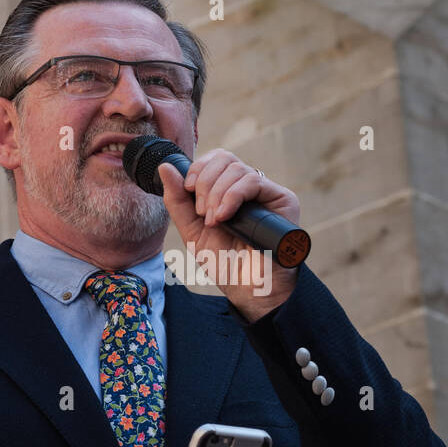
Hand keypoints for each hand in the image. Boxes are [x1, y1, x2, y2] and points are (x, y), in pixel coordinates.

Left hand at [157, 150, 299, 322]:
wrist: (247, 288)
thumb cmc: (225, 263)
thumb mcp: (192, 230)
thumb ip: (177, 200)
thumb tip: (165, 167)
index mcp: (228, 190)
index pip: (215, 159)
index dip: (198, 168)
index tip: (188, 190)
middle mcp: (248, 187)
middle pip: (224, 158)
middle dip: (205, 182)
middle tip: (202, 212)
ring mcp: (266, 192)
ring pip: (236, 169)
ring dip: (216, 194)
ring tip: (214, 221)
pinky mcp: (282, 199)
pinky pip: (253, 181)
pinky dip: (232, 196)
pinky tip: (225, 216)